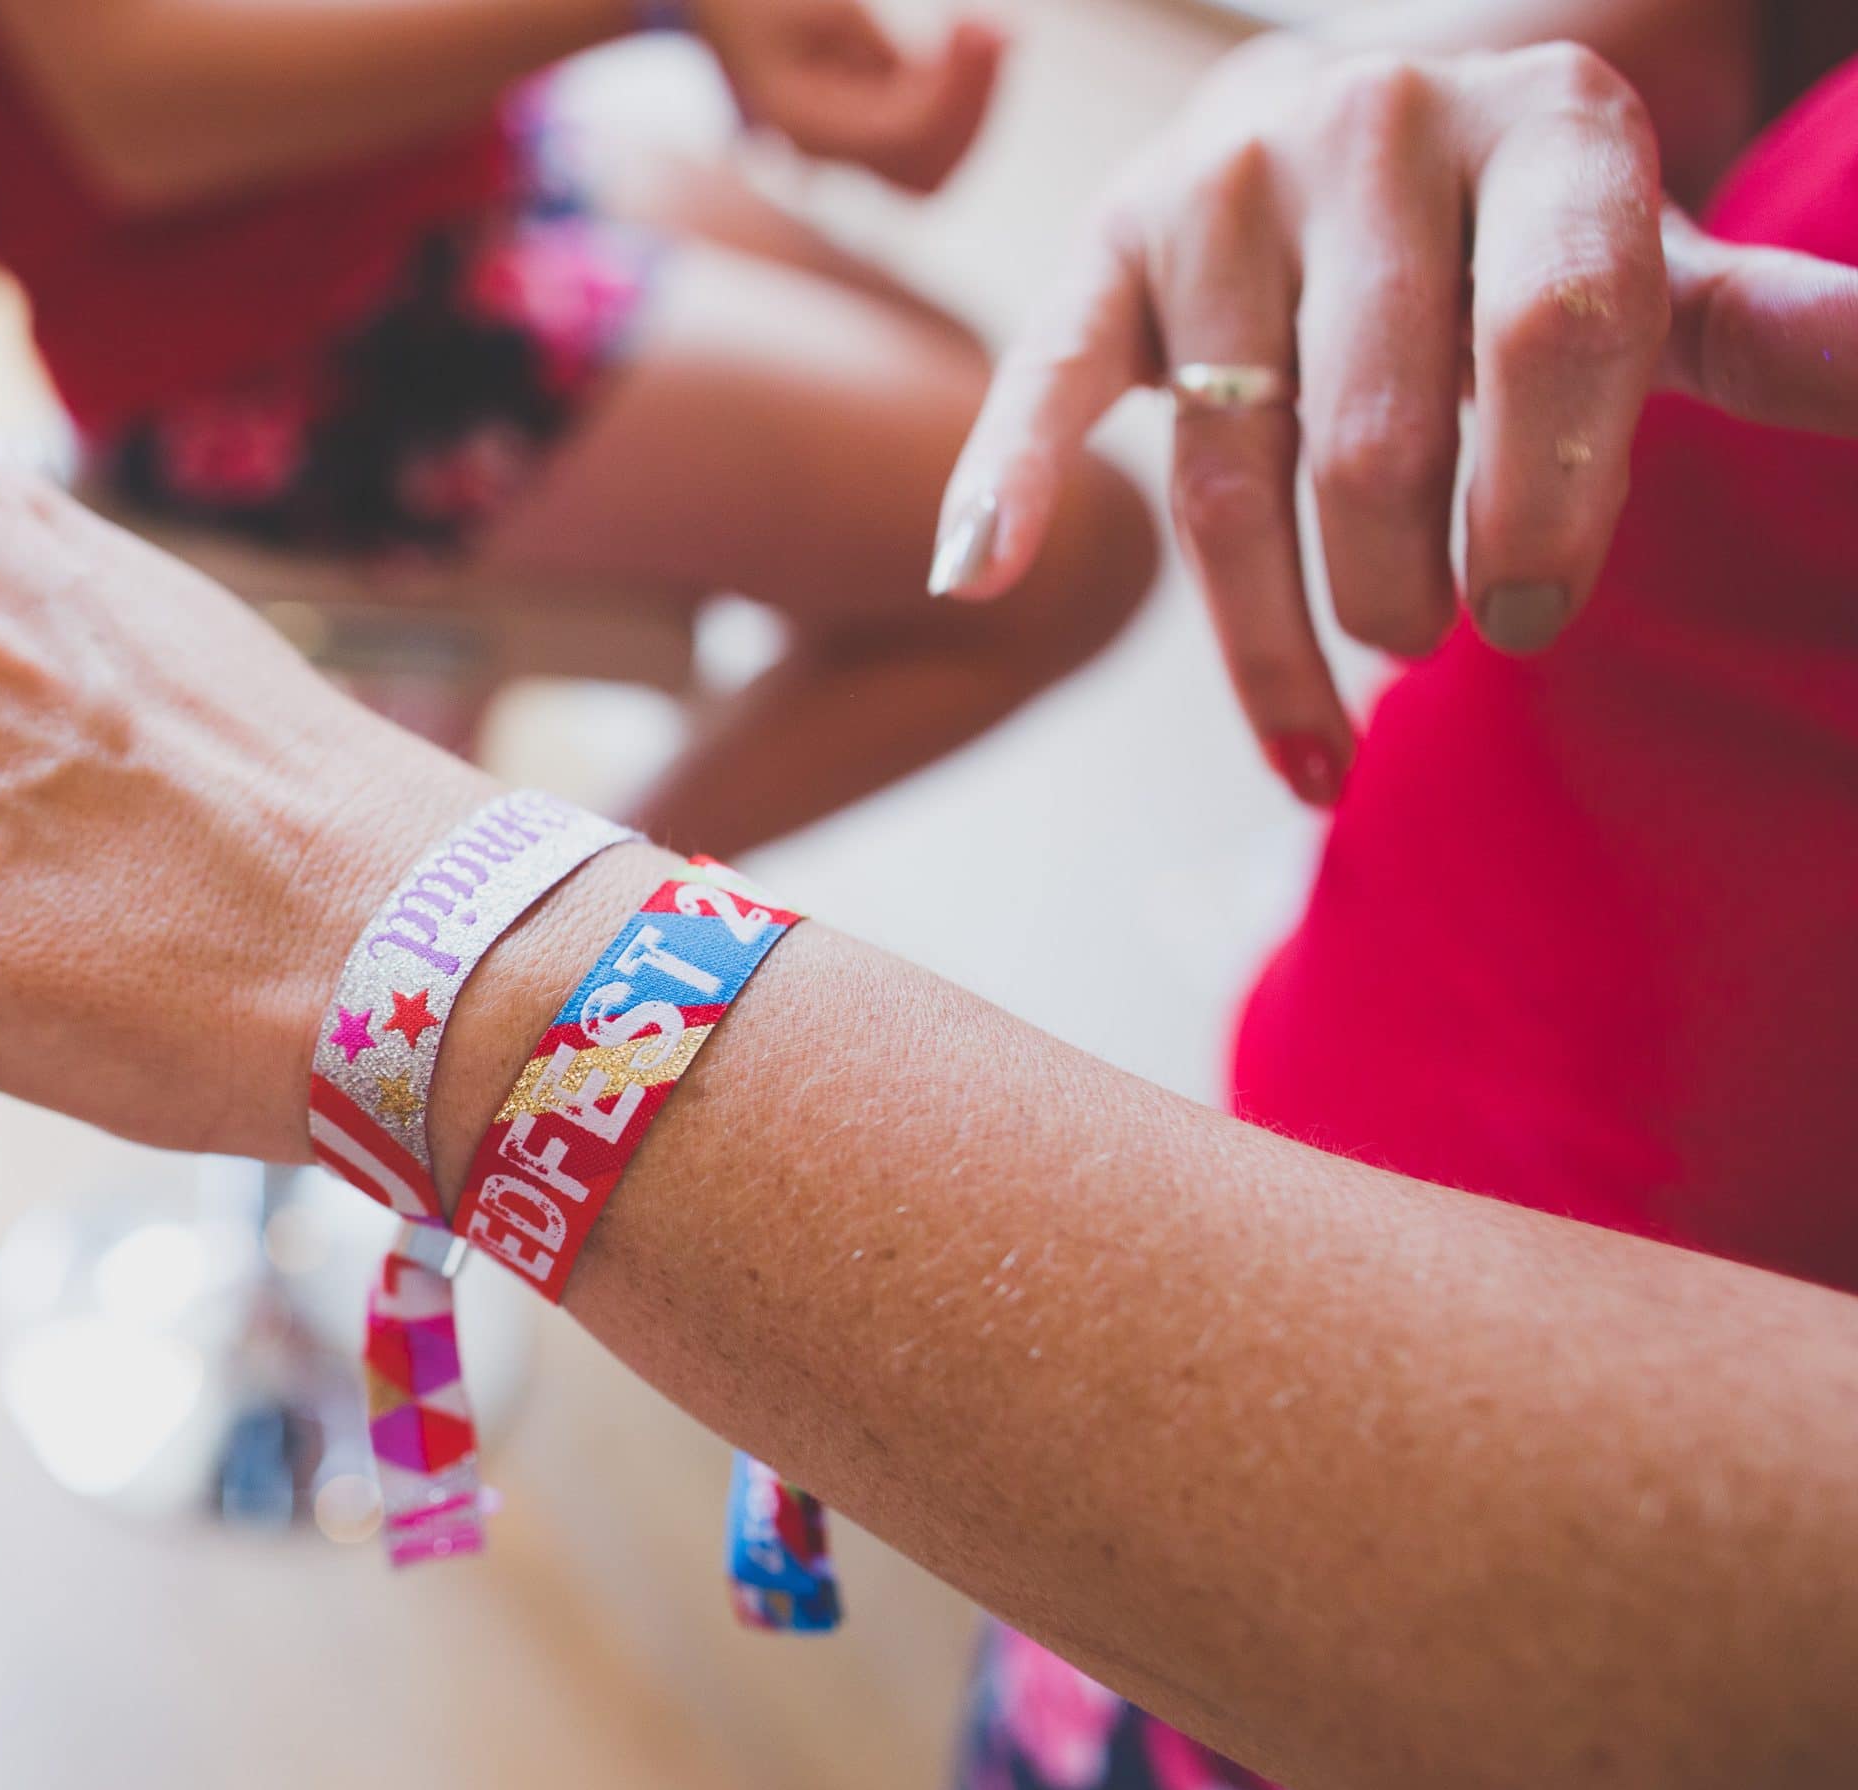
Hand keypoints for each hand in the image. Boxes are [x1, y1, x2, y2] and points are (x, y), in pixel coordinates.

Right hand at [691, 0, 1002, 193]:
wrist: (727, 12)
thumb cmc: (764, 2)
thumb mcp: (823, 10)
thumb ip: (878, 50)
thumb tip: (944, 75)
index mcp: (805, 128)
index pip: (899, 136)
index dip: (950, 90)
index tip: (972, 26)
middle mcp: (828, 158)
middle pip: (926, 172)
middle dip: (971, 105)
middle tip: (992, 30)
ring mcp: (849, 156)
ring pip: (935, 169)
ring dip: (972, 106)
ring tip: (978, 33)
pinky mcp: (868, 139)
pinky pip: (930, 148)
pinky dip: (959, 103)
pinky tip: (964, 44)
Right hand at [928, 37, 1857, 804]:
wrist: (1366, 113)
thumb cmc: (1524, 237)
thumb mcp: (1653, 261)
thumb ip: (1745, 329)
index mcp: (1541, 122)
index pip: (1551, 329)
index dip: (1549, 501)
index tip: (1539, 622)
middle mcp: (1372, 124)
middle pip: (1377, 427)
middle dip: (1406, 585)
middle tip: (1433, 650)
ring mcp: (1217, 187)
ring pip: (1231, 466)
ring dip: (1271, 635)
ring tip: (1322, 743)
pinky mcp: (1100, 249)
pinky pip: (1045, 385)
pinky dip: (1006, 484)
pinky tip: (977, 581)